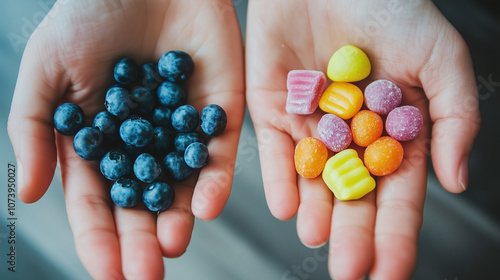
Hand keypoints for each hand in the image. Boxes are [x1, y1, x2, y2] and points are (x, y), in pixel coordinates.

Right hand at [7, 0, 243, 278]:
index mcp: (102, 142)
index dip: (99, 237)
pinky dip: (213, 179)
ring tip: (173, 245)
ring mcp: (182, 130)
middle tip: (145, 274)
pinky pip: (218, 152)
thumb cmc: (88, 16)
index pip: (98, 200)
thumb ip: (34, 131)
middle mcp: (144, 145)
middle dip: (142, 240)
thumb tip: (29, 194)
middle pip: (142, 203)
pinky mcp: (219, 112)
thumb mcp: (46, 70)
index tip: (106, 272)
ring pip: (182, 185)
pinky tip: (204, 205)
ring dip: (178, 218)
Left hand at [245, 0, 479, 278]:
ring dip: (315, 210)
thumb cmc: (391, 6)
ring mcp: (310, 123)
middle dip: (353, 233)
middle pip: (352, 194)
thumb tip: (456, 180)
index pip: (397, 192)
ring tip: (319, 237)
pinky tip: (287, 206)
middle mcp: (350, 135)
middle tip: (352, 270)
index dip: (397, 232)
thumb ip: (454, 117)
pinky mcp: (271, 106)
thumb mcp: (440, 57)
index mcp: (393, 130)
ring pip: (312, 178)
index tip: (392, 270)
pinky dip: (279, 177)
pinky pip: (273, 149)